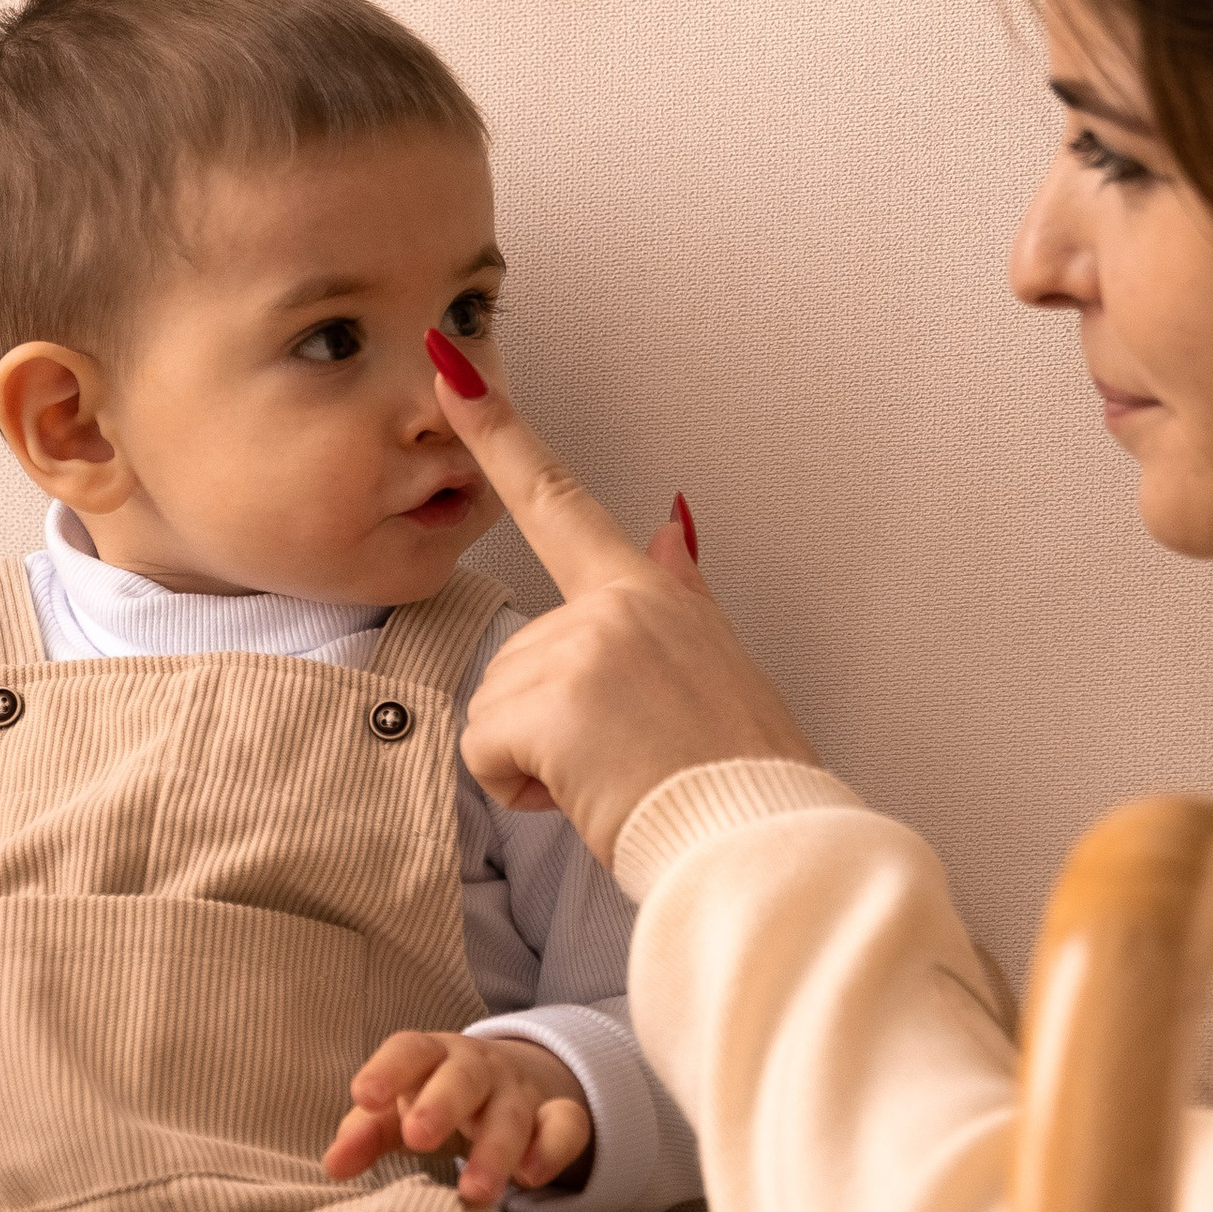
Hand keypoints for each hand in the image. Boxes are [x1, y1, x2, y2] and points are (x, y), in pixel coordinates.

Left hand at [326, 1028, 592, 1208]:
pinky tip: (532, 1178)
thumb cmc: (436, 1101)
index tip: (365, 1096)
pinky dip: (552, 1148)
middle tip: (421, 1138)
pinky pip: (566, 1125)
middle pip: (463, 1076)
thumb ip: (365, 1134)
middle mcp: (478, 1068)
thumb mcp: (399, 1112)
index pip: (410, 1050)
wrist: (513, 1084)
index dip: (388, 1070)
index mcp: (432, 1057)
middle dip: (443, 1104)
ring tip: (475, 1193)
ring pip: (512, 1112)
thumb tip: (333, 1165)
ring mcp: (521, 1092)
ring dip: (495, 1151)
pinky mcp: (559, 1116)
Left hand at [423, 343, 818, 866]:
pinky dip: (521, 790)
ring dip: (535, 763)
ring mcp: (587, 645)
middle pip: (512, 660)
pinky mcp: (556, 701)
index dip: (498, 432)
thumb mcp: (719, 663)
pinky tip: (589, 794)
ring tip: (615, 777)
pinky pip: (485, 752)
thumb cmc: (740, 775)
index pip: (561, 498)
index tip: (448, 369)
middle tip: (623, 758)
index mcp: (651, 591)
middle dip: (543, 728)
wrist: (764, 842)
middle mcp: (618, 602)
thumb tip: (667, 525)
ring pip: (493, 711)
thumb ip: (677, 593)